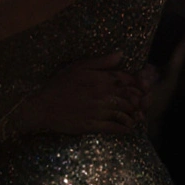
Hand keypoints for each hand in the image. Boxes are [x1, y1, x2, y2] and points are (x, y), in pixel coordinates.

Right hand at [14, 52, 144, 136]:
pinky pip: (114, 128)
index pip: (127, 80)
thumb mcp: (78, 66)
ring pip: (125, 113)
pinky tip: (127, 129)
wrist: (43, 106)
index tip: (140, 87)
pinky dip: (124, 129)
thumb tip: (120, 55)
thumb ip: (101, 62)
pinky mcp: (93, 125)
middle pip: (130, 97)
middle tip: (142, 104)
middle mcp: (103, 94)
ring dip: (133, 116)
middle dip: (138, 101)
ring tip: (136, 118)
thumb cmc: (59, 84)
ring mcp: (99, 111)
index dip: (137, 83)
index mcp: (101, 79)